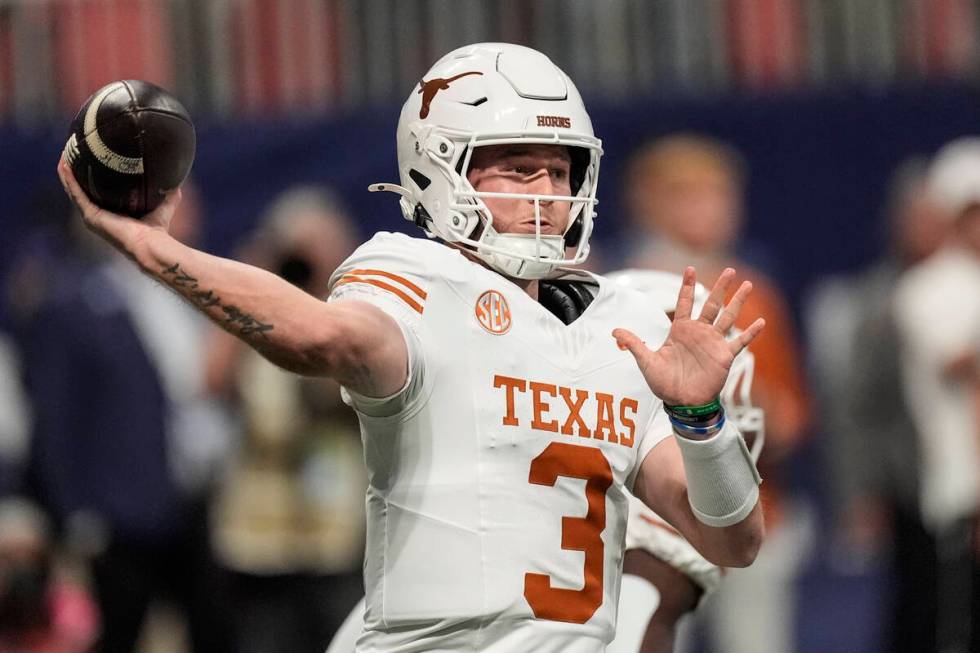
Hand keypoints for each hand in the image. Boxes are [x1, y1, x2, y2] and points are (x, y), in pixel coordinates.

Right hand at [56, 154, 180, 257]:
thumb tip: (178, 177)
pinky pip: (76, 194)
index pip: (98, 191)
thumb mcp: (164, 203)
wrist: (151, 244)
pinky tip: (64, 165)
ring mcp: (92, 216)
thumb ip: (169, 191)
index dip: (92, 176)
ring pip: (74, 190)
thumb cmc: (158, 229)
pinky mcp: (90, 216)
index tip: (90, 157)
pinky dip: (69, 180)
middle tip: (72, 152)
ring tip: (64, 154)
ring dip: (67, 173)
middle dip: (76, 171)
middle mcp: (99, 215)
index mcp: (112, 212)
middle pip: (81, 189)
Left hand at [613, 267, 763, 405]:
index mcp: (680, 330)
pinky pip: (740, 341)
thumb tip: (614, 332)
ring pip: (728, 317)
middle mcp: (699, 332)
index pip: (684, 302)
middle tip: (730, 270)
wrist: (681, 402)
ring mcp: (713, 342)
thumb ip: (634, 344)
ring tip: (748, 285)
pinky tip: (761, 322)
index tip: (690, 267)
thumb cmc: (664, 383)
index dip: (687, 285)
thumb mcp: (646, 362)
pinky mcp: (724, 356)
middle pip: (711, 304)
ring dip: (738, 302)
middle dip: (720, 287)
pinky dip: (750, 332)